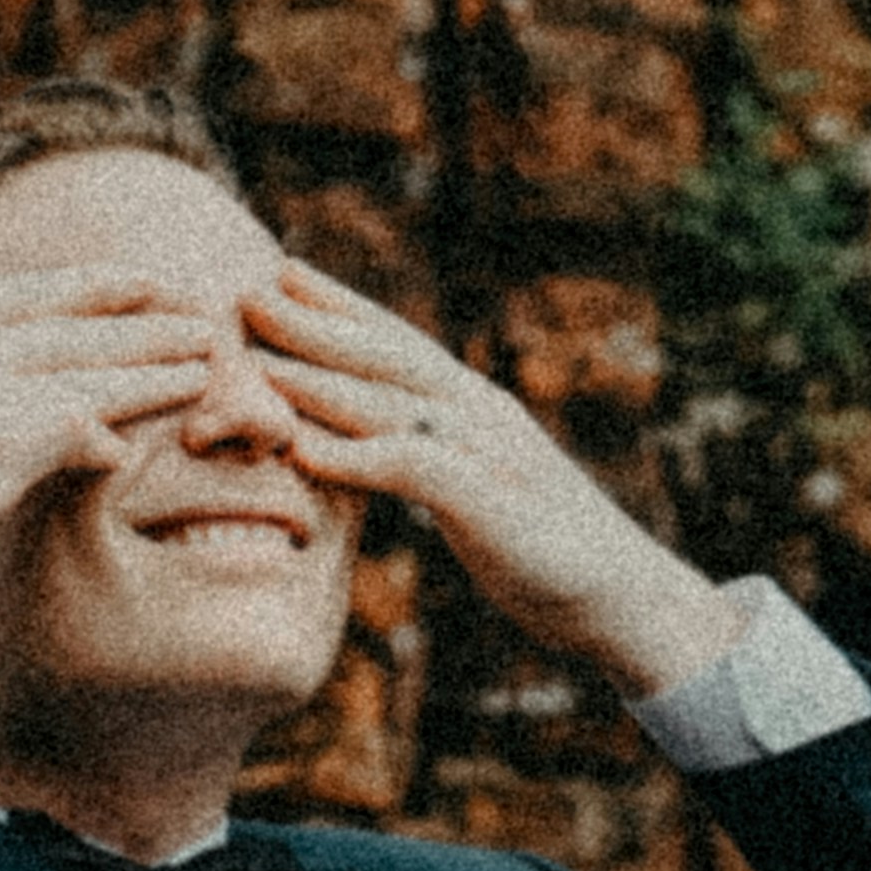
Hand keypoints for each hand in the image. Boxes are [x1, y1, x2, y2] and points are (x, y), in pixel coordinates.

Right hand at [0, 265, 238, 606]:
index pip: (21, 296)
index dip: (89, 284)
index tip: (139, 276)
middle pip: (72, 326)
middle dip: (144, 318)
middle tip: (203, 311)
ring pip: (89, 372)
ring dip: (153, 368)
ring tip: (210, 366)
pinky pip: (76, 428)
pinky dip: (113, 431)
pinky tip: (146, 444)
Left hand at [242, 263, 744, 693]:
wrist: (626, 597)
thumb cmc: (545, 550)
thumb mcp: (479, 491)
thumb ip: (430, 459)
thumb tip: (375, 446)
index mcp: (474, 408)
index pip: (399, 342)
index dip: (341, 305)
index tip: (280, 273)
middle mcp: (480, 414)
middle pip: (386, 356)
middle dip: (314, 323)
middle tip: (244, 292)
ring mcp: (489, 454)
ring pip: (391, 403)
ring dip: (319, 380)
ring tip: (256, 364)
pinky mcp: (492, 504)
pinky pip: (414, 470)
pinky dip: (357, 457)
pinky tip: (305, 452)